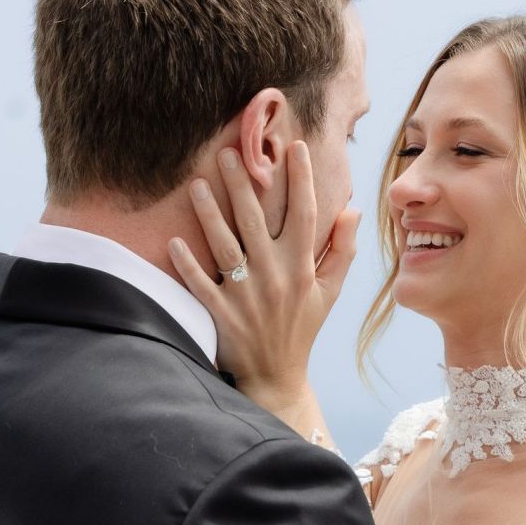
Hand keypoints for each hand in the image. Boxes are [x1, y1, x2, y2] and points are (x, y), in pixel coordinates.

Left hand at [168, 142, 360, 410]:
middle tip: (228, 152)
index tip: (294, 147)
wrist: (276, 377)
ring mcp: (246, 296)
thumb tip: (351, 209)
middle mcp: (275, 276)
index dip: (301, 180)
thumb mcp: (330, 292)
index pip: (304, 215)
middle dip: (242, 185)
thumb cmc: (302, 327)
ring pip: (225, 247)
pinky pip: (202, 285)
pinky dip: (188, 265)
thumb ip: (342, 250)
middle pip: (256, 221)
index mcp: (302, 268)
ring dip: (210, 215)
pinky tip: (174, 241)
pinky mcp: (222, 314)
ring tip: (196, 184)